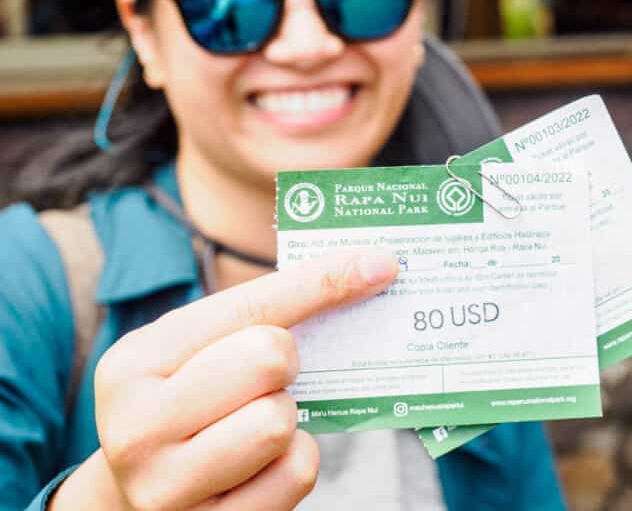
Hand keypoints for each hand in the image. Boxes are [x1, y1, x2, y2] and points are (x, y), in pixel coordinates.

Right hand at [49, 249, 397, 509]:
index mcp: (133, 364)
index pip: (251, 307)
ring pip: (280, 422)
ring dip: (287, 417)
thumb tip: (369, 268)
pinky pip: (296, 472)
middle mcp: (136, 429)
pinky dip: (294, 461)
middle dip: (284, 364)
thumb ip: (261, 312)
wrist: (131, 504)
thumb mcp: (192, 352)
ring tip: (252, 424)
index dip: (325, 281)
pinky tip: (260, 466)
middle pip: (269, 359)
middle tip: (266, 379)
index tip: (381, 264)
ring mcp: (166, 489)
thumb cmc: (183, 407)